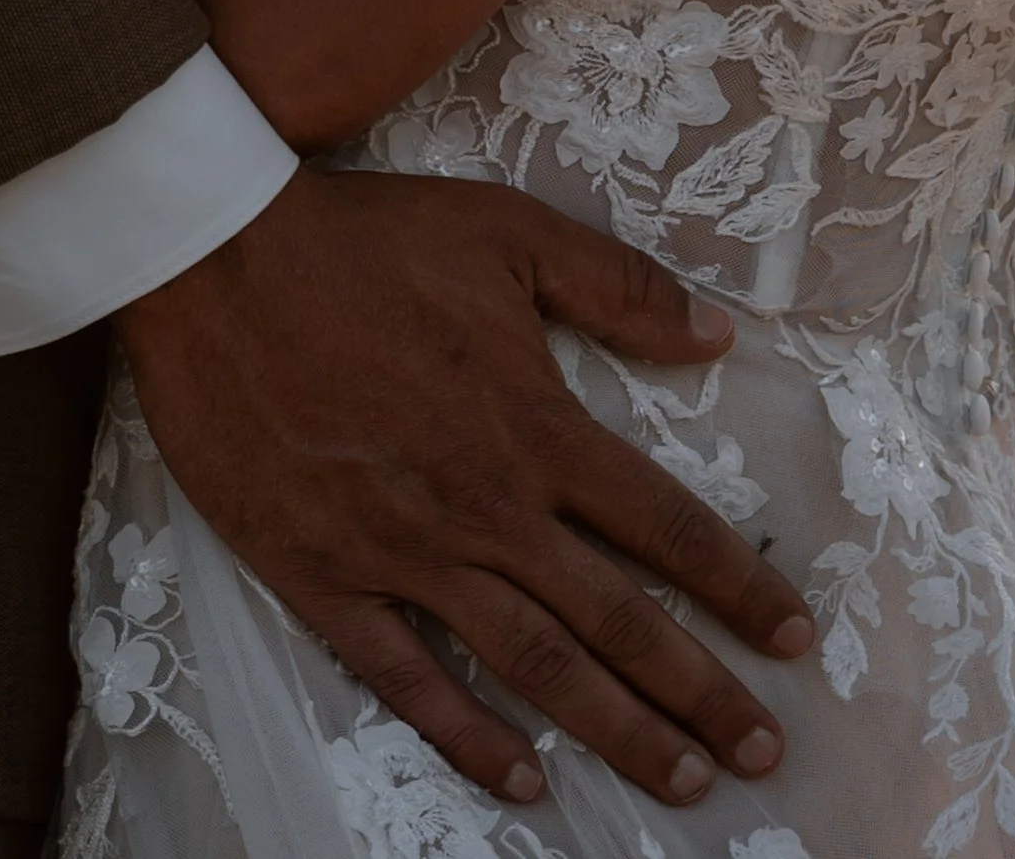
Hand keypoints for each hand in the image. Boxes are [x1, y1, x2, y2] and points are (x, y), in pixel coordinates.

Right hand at [117, 170, 812, 810]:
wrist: (220, 263)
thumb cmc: (368, 241)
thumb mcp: (511, 232)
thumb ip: (619, 288)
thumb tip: (717, 337)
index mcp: (538, 427)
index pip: (664, 526)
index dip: (738, 588)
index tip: (794, 639)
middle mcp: (487, 507)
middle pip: (617, 620)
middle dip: (699, 692)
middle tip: (763, 754)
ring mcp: (405, 554)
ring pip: (533, 665)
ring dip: (613, 730)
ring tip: (682, 782)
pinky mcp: (325, 579)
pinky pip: (408, 679)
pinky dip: (468, 737)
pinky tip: (521, 780)